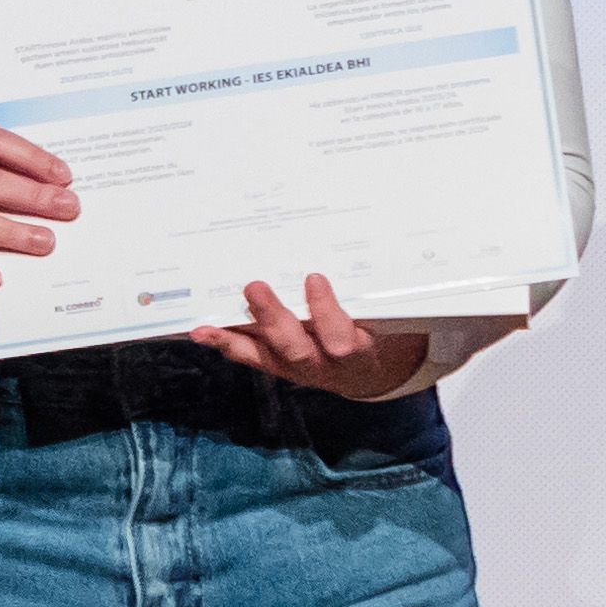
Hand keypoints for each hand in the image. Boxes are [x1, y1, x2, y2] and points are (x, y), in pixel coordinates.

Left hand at [186, 275, 438, 401]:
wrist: (375, 369)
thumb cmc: (385, 327)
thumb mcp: (398, 313)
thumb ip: (391, 285)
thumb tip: (404, 237)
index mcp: (361, 352)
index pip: (344, 340)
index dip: (326, 314)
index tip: (314, 278)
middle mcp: (327, 366)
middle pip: (298, 349)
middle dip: (273, 320)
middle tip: (254, 286)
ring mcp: (300, 368)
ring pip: (268, 356)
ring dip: (236, 337)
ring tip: (208, 323)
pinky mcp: (279, 365)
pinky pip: (251, 356)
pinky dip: (225, 344)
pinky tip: (200, 331)